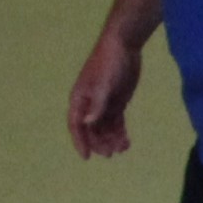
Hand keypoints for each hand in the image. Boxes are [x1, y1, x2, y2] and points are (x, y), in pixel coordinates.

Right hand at [67, 34, 139, 157]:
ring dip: (112, 139)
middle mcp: (89, 103)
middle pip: (91, 130)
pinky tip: (127, 142)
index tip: (86, 157)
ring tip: (123, 147)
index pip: (75, 124)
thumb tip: (87, 123)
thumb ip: (97, 105)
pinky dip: (120, 133)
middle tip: (111, 153)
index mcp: (80, 98)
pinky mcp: (116, 102)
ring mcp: (103, 103)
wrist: (124, 45)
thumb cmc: (109, 63)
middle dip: (99, 143)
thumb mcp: (104, 85)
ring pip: (105, 128)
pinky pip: (116, 122)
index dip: (80, 141)